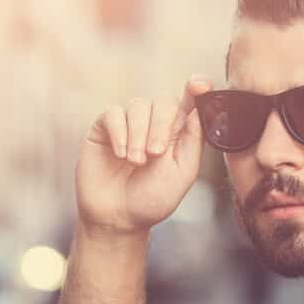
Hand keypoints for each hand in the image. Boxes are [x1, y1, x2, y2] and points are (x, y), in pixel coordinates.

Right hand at [75, 76, 213, 233]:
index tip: (197, 85)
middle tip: (155, 154)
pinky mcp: (104, 128)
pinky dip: (119, 132)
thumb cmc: (152, 198)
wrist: (118, 217)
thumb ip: (193, 140)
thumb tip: (199, 109)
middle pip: (164, 102)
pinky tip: (121, 153)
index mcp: (178, 133)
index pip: (191, 101)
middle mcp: (155, 124)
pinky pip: (113, 113)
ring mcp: (129, 124)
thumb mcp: (182, 173)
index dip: (197, 88)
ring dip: (139, 134)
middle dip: (160, 126)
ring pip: (138, 106)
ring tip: (136, 162)